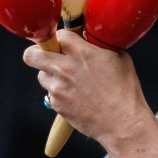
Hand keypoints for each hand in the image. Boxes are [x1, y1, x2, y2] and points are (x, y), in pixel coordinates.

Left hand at [23, 29, 157, 149]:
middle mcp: (65, 68)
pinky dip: (58, 94)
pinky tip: (74, 97)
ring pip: (41, 75)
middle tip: (44, 56)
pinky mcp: (57, 104)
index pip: (58, 35)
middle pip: (32, 55)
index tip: (64, 44)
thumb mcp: (119, 58)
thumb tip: (91, 42)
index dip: (61, 39)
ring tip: (67, 81)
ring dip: (50, 76)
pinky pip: (50, 94)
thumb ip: (100, 47)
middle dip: (36, 53)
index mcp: (82, 52)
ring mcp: (58, 87)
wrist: (123, 122)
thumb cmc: (125, 91)